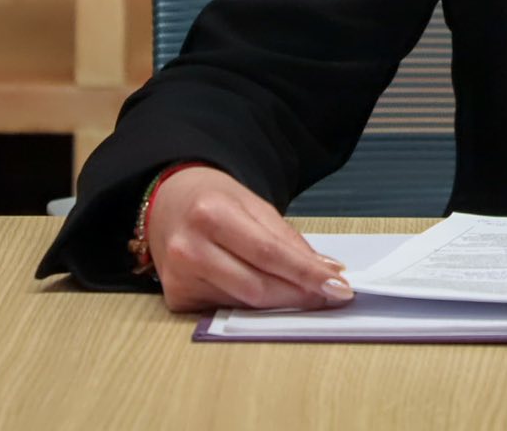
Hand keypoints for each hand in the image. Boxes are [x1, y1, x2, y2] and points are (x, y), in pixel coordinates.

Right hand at [146, 164, 353, 313]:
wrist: (167, 203)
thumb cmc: (212, 200)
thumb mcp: (254, 204)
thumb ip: (287, 239)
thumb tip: (324, 270)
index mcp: (211, 214)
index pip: (269, 253)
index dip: (306, 274)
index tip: (338, 286)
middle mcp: (190, 248)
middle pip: (257, 286)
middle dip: (300, 294)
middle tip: (331, 294)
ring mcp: (179, 277)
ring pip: (245, 302)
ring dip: (281, 301)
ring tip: (306, 292)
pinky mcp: (176, 298)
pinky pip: (227, 307)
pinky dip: (253, 304)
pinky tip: (266, 292)